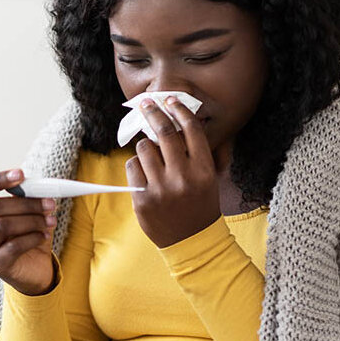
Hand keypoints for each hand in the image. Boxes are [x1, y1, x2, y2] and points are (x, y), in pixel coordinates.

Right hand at [0, 169, 58, 295]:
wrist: (32, 268)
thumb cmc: (26, 233)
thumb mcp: (26, 211)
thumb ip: (27, 197)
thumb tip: (40, 186)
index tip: (20, 174)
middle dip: (25, 203)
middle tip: (49, 203)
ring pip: (3, 226)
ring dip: (32, 221)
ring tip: (51, 220)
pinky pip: (13, 246)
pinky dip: (32, 238)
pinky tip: (45, 235)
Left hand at [125, 96, 222, 247]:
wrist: (192, 240)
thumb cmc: (199, 204)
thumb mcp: (207, 177)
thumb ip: (194, 152)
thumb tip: (173, 120)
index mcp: (203, 169)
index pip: (191, 129)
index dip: (179, 109)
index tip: (170, 99)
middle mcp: (183, 177)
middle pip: (164, 132)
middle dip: (153, 112)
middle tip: (146, 103)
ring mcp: (161, 189)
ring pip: (143, 148)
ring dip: (145, 146)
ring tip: (151, 155)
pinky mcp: (142, 199)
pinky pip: (132, 167)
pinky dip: (136, 165)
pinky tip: (145, 174)